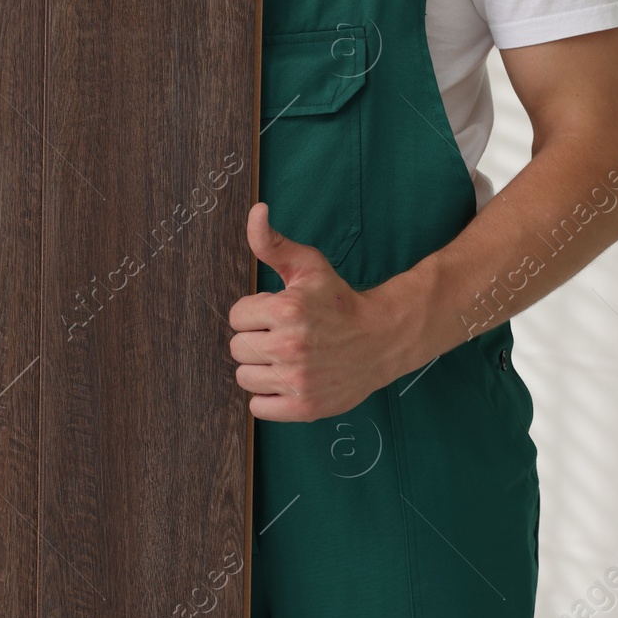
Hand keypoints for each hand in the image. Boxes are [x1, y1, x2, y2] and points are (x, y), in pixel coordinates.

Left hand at [227, 204, 410, 421]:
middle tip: (283, 336)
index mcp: (286, 310)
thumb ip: (272, 242)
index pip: (235, 316)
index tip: (276, 313)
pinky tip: (287, 380)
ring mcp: (297, 380)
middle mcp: (289, 346)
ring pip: (244, 377)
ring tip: (285, 358)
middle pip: (237, 347)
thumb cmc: (338, 300)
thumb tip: (256, 210)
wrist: (381, 338)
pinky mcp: (304, 407)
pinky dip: (268, 397)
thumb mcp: (308, 265)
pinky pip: (258, 407)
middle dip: (256, 339)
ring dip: (260, 369)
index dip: (254, 313)